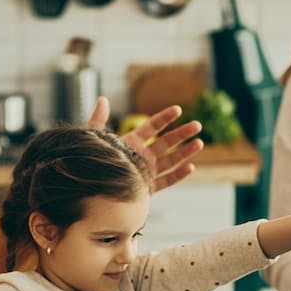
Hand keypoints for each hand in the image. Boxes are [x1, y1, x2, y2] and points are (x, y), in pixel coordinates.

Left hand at [86, 96, 203, 192]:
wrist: (90, 191)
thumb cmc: (90, 163)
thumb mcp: (94, 139)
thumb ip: (98, 120)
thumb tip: (102, 99)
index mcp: (131, 142)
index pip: (152, 127)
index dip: (164, 118)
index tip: (178, 110)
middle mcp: (141, 156)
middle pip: (166, 142)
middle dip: (182, 133)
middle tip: (197, 125)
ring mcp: (146, 172)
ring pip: (170, 161)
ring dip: (185, 152)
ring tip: (200, 143)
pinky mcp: (146, 188)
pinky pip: (166, 181)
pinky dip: (178, 176)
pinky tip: (190, 167)